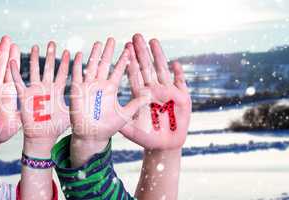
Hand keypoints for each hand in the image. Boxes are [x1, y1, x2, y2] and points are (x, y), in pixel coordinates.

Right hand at [9, 41, 69, 141]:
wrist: (41, 137)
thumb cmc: (55, 127)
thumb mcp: (70, 114)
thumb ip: (78, 104)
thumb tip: (95, 100)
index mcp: (57, 91)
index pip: (63, 73)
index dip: (66, 63)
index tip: (69, 51)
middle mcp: (46, 88)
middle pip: (48, 68)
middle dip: (50, 55)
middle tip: (52, 42)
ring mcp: (35, 91)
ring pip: (35, 71)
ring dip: (35, 59)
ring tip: (36, 46)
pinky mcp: (24, 96)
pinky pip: (18, 82)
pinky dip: (14, 72)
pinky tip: (12, 61)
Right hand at [69, 38, 149, 142]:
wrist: (91, 136)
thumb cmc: (108, 127)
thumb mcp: (125, 115)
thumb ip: (136, 104)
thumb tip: (151, 94)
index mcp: (111, 88)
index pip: (118, 70)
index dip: (123, 60)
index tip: (129, 48)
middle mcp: (100, 85)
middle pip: (104, 64)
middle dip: (108, 52)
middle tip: (112, 39)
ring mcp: (88, 86)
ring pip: (91, 66)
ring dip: (94, 55)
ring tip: (98, 43)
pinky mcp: (77, 90)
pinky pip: (77, 75)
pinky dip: (77, 65)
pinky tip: (79, 54)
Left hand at [120, 34, 190, 149]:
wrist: (164, 145)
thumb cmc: (146, 137)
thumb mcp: (130, 129)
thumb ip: (120, 120)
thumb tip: (105, 114)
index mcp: (141, 94)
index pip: (134, 74)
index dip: (130, 61)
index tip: (125, 46)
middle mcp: (154, 90)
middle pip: (147, 67)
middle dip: (142, 52)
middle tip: (136, 36)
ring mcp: (168, 92)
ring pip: (162, 70)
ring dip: (158, 55)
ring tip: (153, 41)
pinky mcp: (182, 98)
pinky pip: (181, 83)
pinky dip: (179, 74)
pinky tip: (176, 63)